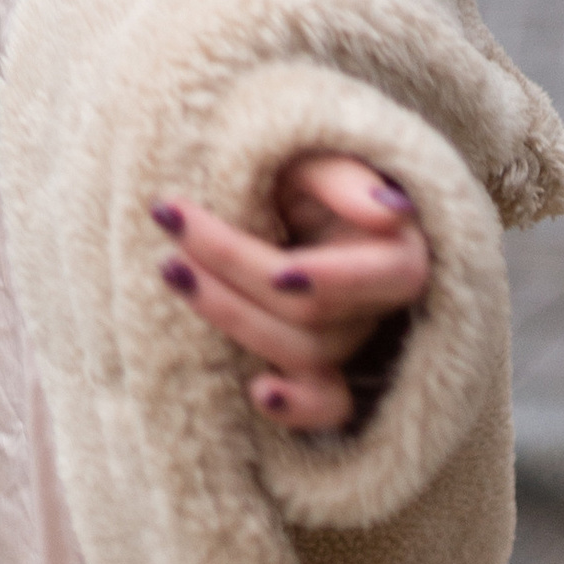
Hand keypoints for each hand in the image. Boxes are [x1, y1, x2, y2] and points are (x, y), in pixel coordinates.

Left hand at [149, 152, 430, 434]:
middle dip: (235, 267)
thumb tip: (390, 213)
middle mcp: (376, 301)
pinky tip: (256, 392)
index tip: (275, 269)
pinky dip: (296, 408)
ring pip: (303, 354)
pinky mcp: (320, 367)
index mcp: (393, 244)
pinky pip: (326, 406)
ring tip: (170, 268)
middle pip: (315, 313)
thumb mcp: (314, 154)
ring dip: (230, 316)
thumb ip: (344, 179)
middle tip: (169, 217)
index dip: (331, 280)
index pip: (384, 274)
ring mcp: (347, 339)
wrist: (269, 187)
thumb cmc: (295, 163)